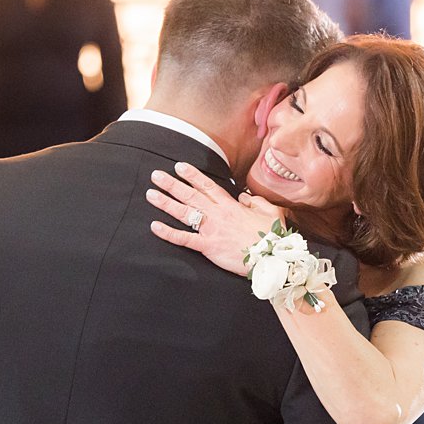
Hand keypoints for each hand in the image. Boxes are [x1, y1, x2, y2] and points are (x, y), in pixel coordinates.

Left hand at [148, 162, 285, 276]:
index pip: (207, 185)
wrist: (271, 257)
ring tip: (151, 194)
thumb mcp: (270, 211)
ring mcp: (211, 230)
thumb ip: (255, 201)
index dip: (192, 175)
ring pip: (184, 212)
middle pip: (190, 195)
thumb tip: (244, 197)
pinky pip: (184, 238)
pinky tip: (154, 226)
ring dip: (166, 203)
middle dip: (172, 184)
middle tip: (156, 175)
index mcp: (230, 205)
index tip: (178, 166)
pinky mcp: (208, 247)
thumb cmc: (272, 236)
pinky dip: (168, 233)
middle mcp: (217, 214)